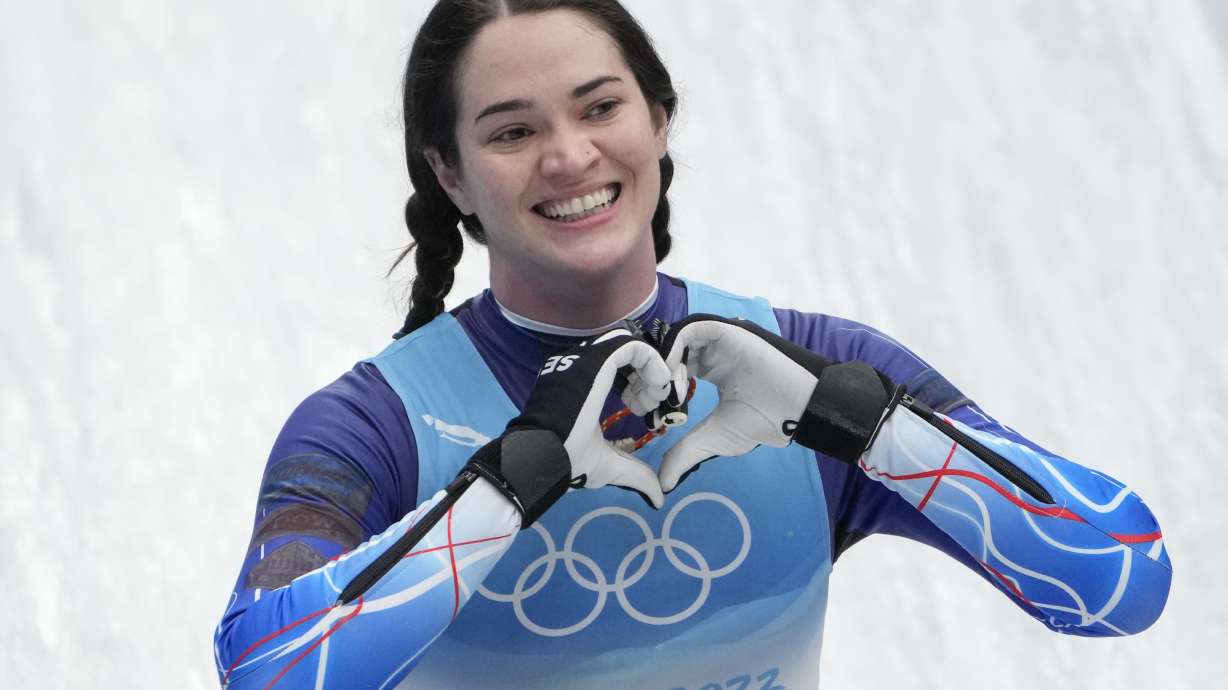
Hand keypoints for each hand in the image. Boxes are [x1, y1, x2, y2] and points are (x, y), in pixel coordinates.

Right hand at [465, 327, 672, 525]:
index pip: (616, 367)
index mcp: (581, 385)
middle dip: (648, 377)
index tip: (646, 411)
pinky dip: (653, 361)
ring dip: (652, 370)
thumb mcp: (609, 466)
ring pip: (631, 347)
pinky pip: (632, 346)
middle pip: (626, 355)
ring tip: (656, 397)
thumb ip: (635, 474)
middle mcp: (581, 366)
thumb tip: (659, 498)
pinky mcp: (596, 359)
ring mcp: (586, 360)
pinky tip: (660, 385)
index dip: (639, 384)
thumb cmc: (569, 460)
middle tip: (654, 404)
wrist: (545, 456)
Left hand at [654, 314, 897, 491]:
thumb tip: (662, 483)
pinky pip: (690, 330)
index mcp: (712, 370)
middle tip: (644, 403)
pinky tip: (675, 379)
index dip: (654, 388)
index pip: (672, 368)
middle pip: (668, 352)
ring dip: (661, 364)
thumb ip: (686, 453)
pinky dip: (674, 350)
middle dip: (651, 376)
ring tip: (663, 393)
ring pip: (674, 340)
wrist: (798, 409)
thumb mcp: (715, 438)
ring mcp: (719, 340)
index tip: (645, 412)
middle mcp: (713, 352)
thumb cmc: (764, 421)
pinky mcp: (727, 331)